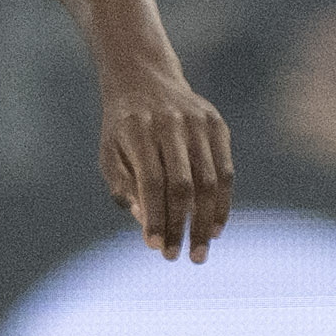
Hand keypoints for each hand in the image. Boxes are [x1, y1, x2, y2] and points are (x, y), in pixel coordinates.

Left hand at [98, 69, 232, 261]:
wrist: (144, 78)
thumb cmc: (121, 127)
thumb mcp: (109, 153)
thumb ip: (124, 187)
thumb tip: (147, 223)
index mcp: (138, 131)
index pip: (151, 182)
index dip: (156, 216)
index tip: (155, 247)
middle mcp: (171, 125)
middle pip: (183, 185)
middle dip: (183, 225)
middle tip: (181, 257)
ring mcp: (199, 123)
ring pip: (210, 180)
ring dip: (206, 220)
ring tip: (200, 250)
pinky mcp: (217, 125)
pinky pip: (225, 170)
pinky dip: (222, 202)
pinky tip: (216, 227)